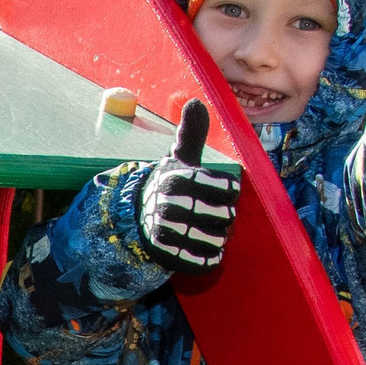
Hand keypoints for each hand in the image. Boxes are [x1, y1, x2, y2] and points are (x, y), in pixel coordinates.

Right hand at [138, 99, 241, 276]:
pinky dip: (209, 258)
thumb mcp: (179, 159)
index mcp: (177, 180)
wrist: (136, 219)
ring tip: (205, 230)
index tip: (217, 191)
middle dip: (223, 216)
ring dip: (217, 237)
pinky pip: (205, 262)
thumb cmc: (169, 186)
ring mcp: (168, 233)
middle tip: (210, 213)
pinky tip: (201, 248)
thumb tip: (194, 102)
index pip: (228, 189)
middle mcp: (170, 206)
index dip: (228, 191)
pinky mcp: (168, 258)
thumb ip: (191, 133)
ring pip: (218, 240)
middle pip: (226, 216)